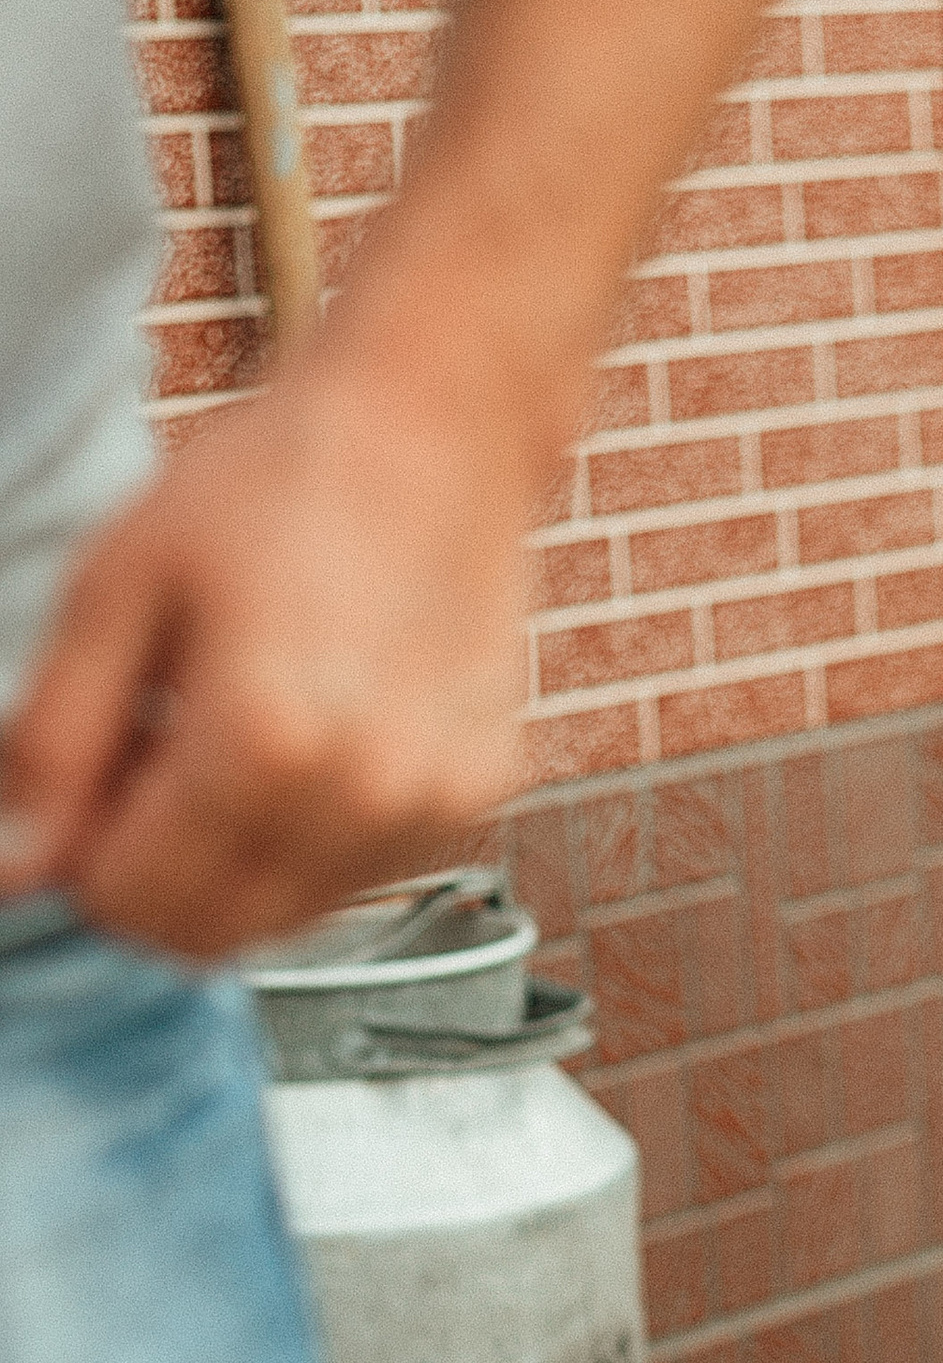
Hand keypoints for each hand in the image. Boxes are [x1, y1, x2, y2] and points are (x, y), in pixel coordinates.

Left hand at [0, 335, 545, 964]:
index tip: (84, 785)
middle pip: (209, 933)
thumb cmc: (274, 482)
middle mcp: (361, 796)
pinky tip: (310, 737)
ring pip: (284, 918)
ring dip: (233, 862)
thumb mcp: (119, 587)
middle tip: (144, 767)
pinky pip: (358, 876)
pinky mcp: (475, 796)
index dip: (80, 859)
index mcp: (261, 743)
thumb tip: (15, 866)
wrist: (434, 428)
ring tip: (235, 737)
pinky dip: (310, 838)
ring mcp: (431, 805)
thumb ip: (54, 739)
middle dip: (150, 878)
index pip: (132, 899)